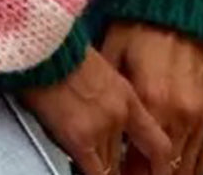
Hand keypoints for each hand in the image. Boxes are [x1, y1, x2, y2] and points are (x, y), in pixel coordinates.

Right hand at [16, 42, 174, 174]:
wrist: (42, 42)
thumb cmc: (61, 51)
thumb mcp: (98, 72)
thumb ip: (109, 101)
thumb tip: (110, 126)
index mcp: (127, 97)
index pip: (158, 145)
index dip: (160, 168)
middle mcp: (119, 115)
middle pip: (133, 163)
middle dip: (129, 173)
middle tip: (126, 172)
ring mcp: (101, 128)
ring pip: (112, 171)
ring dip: (109, 173)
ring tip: (102, 168)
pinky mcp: (79, 138)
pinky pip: (94, 174)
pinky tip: (88, 170)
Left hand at [98, 20, 202, 174]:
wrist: (185, 5)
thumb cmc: (142, 25)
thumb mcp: (113, 51)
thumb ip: (108, 91)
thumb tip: (92, 119)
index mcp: (151, 100)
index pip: (138, 162)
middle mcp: (180, 115)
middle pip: (165, 172)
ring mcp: (201, 118)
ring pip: (187, 170)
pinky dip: (192, 171)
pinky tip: (179, 174)